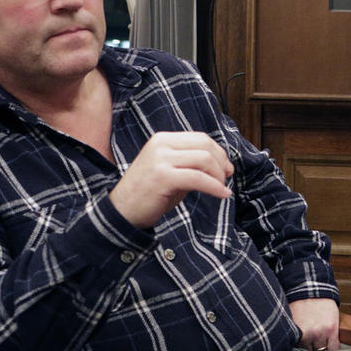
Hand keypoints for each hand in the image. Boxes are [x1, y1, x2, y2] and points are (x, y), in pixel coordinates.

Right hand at [109, 131, 232, 228]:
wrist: (122, 211)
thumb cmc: (148, 193)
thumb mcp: (171, 171)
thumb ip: (191, 164)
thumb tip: (222, 165)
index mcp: (163, 139)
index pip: (200, 138)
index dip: (219, 152)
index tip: (227, 167)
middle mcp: (161, 144)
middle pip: (205, 146)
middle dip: (221, 162)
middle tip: (227, 177)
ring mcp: (161, 159)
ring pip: (204, 160)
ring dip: (219, 175)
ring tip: (223, 188)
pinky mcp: (163, 177)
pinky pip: (198, 179)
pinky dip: (214, 187)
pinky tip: (223, 195)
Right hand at [289, 298, 339, 350]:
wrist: (307, 289)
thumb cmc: (322, 302)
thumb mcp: (334, 317)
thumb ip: (332, 333)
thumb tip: (331, 347)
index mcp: (331, 329)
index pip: (333, 350)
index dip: (330, 349)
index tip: (328, 348)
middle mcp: (318, 333)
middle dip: (318, 346)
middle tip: (317, 336)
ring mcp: (305, 333)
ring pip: (307, 348)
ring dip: (307, 342)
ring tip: (308, 329)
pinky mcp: (295, 331)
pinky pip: (297, 342)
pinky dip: (299, 339)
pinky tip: (302, 328)